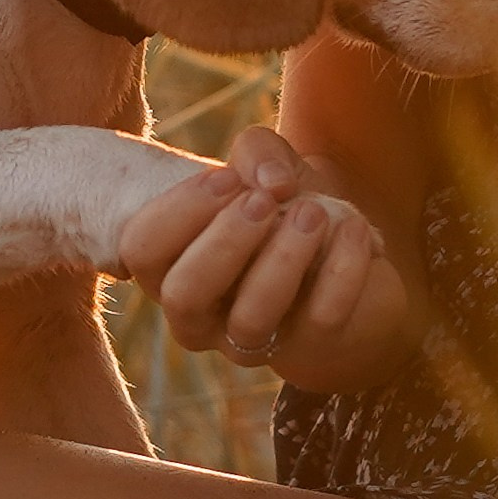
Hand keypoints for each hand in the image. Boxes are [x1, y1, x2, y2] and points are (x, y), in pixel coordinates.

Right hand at [113, 124, 413, 388]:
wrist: (345, 254)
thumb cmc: (285, 204)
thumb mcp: (268, 164)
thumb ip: (258, 152)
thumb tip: (273, 184)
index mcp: (172, 265)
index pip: (141, 250)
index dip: (180, 210)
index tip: (227, 178)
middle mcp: (201, 314)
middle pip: (183, 296)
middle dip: (225, 241)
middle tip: (264, 202)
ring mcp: (253, 339)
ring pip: (249, 320)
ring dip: (282, 259)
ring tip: (313, 212)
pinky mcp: (310, 346)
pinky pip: (320, 319)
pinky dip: (342, 267)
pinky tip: (356, 228)